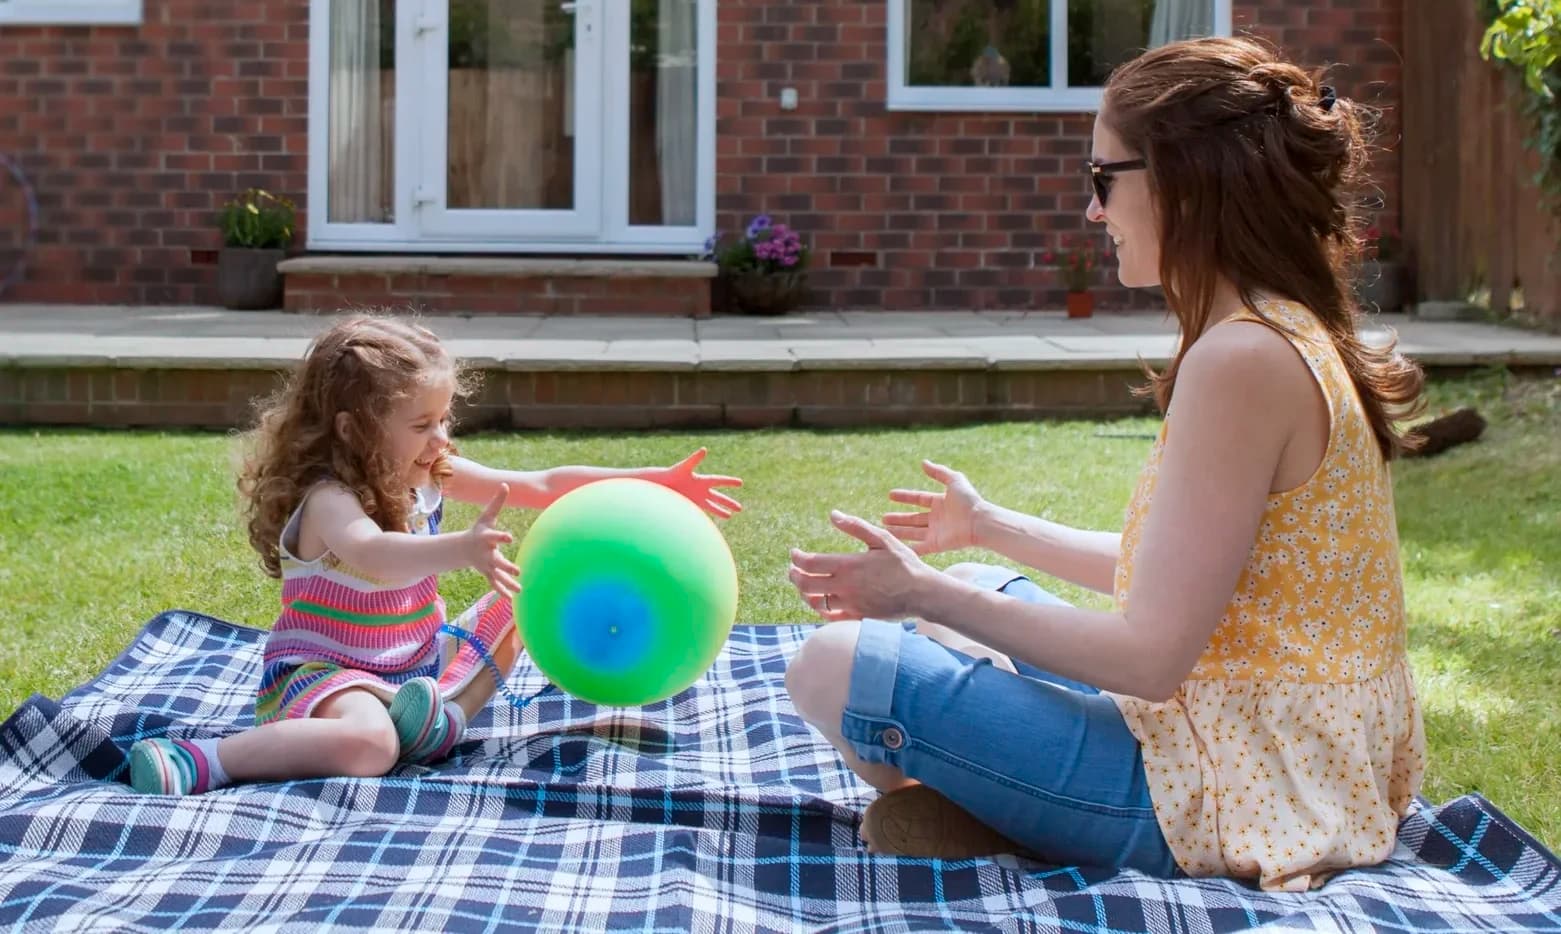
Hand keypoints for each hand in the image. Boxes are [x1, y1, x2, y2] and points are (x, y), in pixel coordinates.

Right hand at [465, 484, 519, 596]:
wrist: (465, 547)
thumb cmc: (480, 529)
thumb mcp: (487, 515)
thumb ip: (497, 502)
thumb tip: (505, 484)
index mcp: (487, 538)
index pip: (495, 536)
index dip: (502, 536)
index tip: (510, 537)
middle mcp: (486, 553)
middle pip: (497, 560)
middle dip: (506, 566)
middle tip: (517, 570)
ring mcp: (486, 565)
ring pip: (497, 575)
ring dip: (507, 582)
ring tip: (520, 589)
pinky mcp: (488, 573)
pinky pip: (495, 583)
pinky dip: (502, 591)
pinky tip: (512, 599)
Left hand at [649, 448, 743, 518]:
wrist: (659, 484)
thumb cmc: (671, 474)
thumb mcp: (684, 467)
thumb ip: (694, 459)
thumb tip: (704, 449)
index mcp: (701, 480)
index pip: (719, 480)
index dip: (730, 482)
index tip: (741, 483)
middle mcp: (700, 489)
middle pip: (718, 497)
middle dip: (729, 502)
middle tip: (740, 508)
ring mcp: (695, 498)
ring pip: (711, 506)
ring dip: (721, 511)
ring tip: (730, 516)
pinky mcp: (689, 504)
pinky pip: (701, 510)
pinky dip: (707, 514)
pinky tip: (709, 518)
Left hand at [789, 510, 938, 621]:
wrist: (922, 593)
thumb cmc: (904, 563)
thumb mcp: (882, 539)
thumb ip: (856, 526)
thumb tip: (833, 514)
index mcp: (849, 565)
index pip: (810, 563)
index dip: (797, 558)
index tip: (794, 553)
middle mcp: (846, 587)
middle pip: (806, 585)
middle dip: (794, 576)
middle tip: (793, 570)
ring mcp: (850, 604)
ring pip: (815, 602)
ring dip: (804, 593)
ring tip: (804, 585)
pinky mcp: (857, 617)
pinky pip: (830, 618)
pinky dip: (821, 610)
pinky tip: (821, 601)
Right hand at [882, 460, 984, 555]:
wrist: (979, 521)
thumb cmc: (969, 500)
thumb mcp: (954, 480)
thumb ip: (939, 472)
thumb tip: (923, 462)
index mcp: (940, 502)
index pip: (919, 499)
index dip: (905, 497)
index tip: (890, 495)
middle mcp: (937, 518)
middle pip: (913, 518)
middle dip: (898, 518)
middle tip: (883, 518)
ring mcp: (936, 532)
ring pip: (913, 532)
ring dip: (899, 531)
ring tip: (884, 530)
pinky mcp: (937, 545)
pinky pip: (919, 548)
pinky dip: (908, 548)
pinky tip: (896, 547)